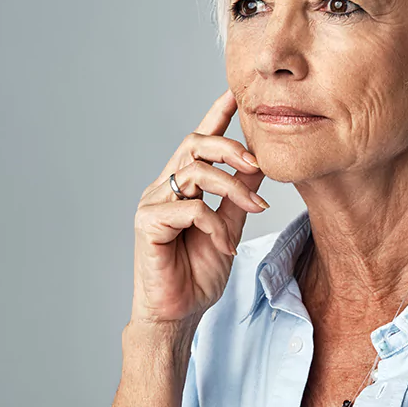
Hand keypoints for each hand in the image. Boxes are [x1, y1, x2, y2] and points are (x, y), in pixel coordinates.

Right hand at [130, 89, 267, 324]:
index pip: (200, 141)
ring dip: (232, 188)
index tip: (236, 93)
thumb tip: (259, 166)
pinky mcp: (147, 223)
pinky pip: (189, 208)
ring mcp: (153, 202)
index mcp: (183, 185)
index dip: (216, 115)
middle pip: (195, 143)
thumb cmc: (198, 272)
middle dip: (231, 147)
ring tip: (256, 212)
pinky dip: (213, 225)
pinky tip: (223, 245)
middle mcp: (164, 186)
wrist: (179, 313)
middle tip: (259, 164)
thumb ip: (239, 196)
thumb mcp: (230, 227)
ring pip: (195, 172)